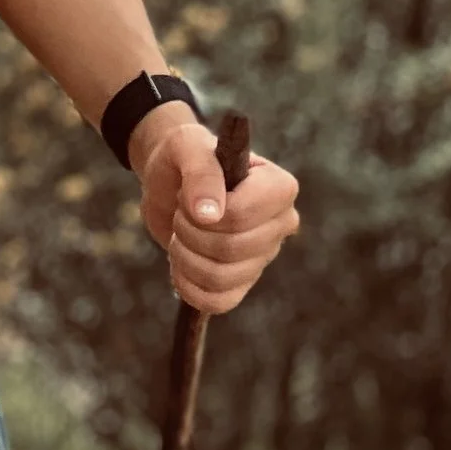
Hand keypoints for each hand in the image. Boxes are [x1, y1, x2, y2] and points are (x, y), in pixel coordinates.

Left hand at [133, 109, 301, 313]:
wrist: (168, 180)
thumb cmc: (184, 157)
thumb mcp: (187, 148)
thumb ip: (201, 172)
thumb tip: (209, 214)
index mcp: (279, 187)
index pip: (241, 216)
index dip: (205, 212)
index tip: (188, 197)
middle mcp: (281, 224)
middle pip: (231, 248)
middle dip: (189, 232)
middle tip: (180, 213)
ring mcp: (263, 257)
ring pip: (222, 277)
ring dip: (185, 257)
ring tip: (180, 235)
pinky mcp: (241, 281)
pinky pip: (219, 301)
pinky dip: (189, 287)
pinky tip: (180, 265)